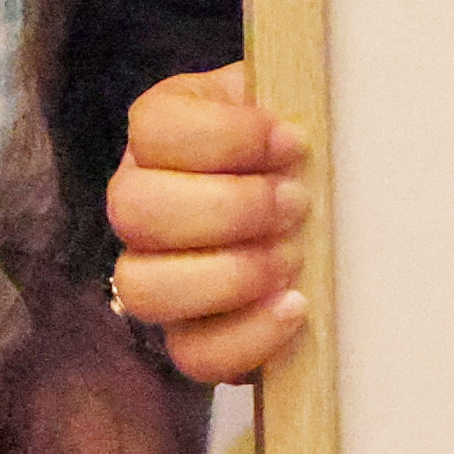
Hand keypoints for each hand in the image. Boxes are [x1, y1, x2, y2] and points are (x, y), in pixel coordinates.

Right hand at [103, 64, 305, 386]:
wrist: (320, 203)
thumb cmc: (301, 149)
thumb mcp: (295, 102)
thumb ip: (293, 99)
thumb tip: (306, 127)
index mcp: (161, 131)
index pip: (152, 129)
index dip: (224, 137)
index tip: (293, 141)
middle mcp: (139, 201)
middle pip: (133, 210)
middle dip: (227, 209)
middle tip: (297, 204)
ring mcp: (153, 274)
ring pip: (142, 288)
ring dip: (228, 275)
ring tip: (293, 258)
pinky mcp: (187, 335)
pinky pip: (191, 354)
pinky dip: (247, 336)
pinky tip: (296, 306)